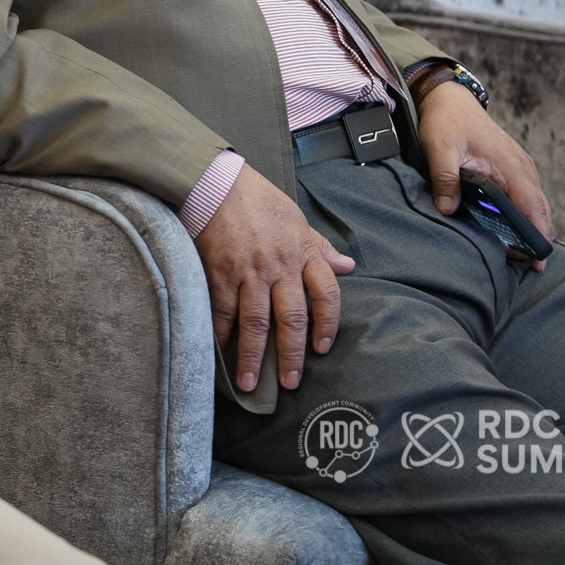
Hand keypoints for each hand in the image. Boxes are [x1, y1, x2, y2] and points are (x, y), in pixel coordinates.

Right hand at [196, 164, 355, 392]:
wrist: (215, 181)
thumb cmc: (257, 198)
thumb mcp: (297, 218)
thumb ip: (320, 247)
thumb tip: (349, 266)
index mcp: (302, 252)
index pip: (326, 295)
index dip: (327, 325)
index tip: (321, 349)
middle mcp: (279, 266)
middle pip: (291, 318)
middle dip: (290, 354)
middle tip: (288, 382)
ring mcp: (248, 271)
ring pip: (255, 322)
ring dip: (252, 356)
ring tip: (248, 383)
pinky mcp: (219, 272)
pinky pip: (222, 311)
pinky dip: (221, 334)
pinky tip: (220, 352)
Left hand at [418, 79, 553, 268]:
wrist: (449, 98)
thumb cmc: (447, 121)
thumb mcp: (440, 149)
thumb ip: (445, 179)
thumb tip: (448, 210)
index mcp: (510, 165)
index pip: (532, 205)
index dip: (538, 233)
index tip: (538, 260)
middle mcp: (522, 167)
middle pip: (540, 209)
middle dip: (539, 237)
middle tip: (531, 267)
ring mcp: (520, 167)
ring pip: (535, 203)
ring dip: (534, 226)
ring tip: (523, 255)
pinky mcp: (512, 167)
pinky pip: (526, 195)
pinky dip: (526, 213)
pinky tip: (514, 229)